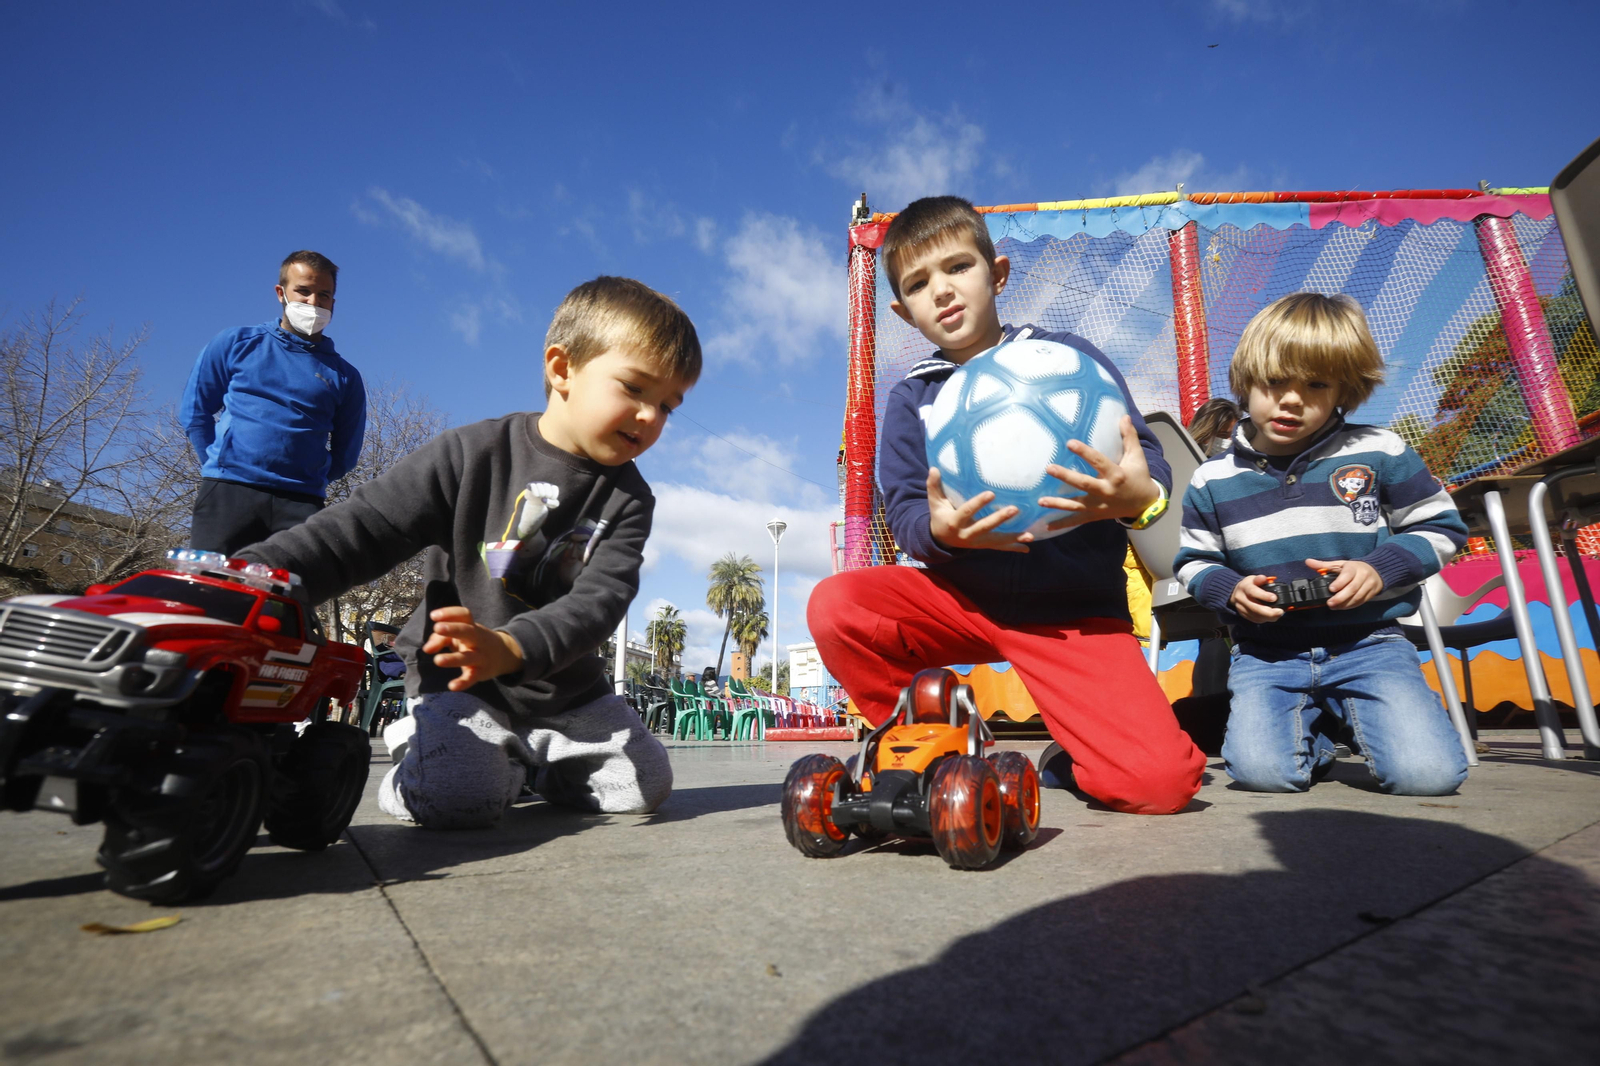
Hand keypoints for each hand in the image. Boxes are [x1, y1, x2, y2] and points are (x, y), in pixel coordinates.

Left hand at [422, 606, 525, 690]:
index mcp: (471, 626)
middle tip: (437, 628)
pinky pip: (472, 677)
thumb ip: (439, 638)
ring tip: (437, 660)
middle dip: (453, 629)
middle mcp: (478, 639)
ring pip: (468, 657)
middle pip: (467, 631)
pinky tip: (452, 686)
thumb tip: (426, 649)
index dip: (449, 613)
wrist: (505, 654)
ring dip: (453, 658)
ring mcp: (481, 656)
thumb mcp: (458, 635)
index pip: (463, 615)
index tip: (433, 616)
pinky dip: (463, 683)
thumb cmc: (472, 641)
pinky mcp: (481, 673)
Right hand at [926, 467, 1031, 552]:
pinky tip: (1027, 547)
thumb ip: (934, 486)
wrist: (940, 539)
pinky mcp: (983, 546)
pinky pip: (999, 547)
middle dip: (999, 519)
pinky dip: (1013, 547)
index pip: (967, 511)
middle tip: (1015, 509)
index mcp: (954, 522)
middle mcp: (966, 534)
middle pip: (984, 527)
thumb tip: (934, 469)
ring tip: (1029, 536)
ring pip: (995, 541)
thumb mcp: (934, 502)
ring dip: (1013, 538)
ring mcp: (976, 542)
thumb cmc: (940, 515)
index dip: (978, 503)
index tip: (991, 494)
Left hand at [1039, 416, 1161, 530]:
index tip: (1069, 443)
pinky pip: (1077, 520)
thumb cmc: (1139, 477)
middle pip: (1084, 484)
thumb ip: (1129, 437)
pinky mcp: (1095, 515)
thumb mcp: (1137, 457)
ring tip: (1041, 500)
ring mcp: (1099, 506)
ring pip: (1077, 505)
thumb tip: (1124, 416)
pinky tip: (1046, 526)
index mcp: (1117, 475)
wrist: (1145, 504)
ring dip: (1058, 504)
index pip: (1099, 462)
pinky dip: (1062, 524)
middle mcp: (1106, 491)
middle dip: (1066, 477)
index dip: (1085, 452)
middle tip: (1049, 468)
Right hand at [1231, 575, 1284, 621]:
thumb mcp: (1253, 579)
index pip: (1253, 592)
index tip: (1274, 598)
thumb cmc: (1249, 585)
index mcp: (1244, 587)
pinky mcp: (1243, 614)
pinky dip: (1264, 619)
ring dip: (1269, 617)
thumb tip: (1264, 578)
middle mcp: (1241, 598)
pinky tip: (1271, 617)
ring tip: (1278, 615)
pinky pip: (1255, 619)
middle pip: (1255, 608)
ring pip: (1256, 616)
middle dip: (1269, 612)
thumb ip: (1260, 579)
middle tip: (1280, 611)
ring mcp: (1241, 608)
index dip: (1264, 596)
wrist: (1236, 593)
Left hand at [1306, 558, 1383, 609]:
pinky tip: (1342, 607)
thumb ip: (1324, 565)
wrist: (1376, 571)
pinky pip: (1361, 602)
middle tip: (1329, 603)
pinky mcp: (1371, 594)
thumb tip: (1308, 562)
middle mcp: (1363, 576)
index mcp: (1354, 567)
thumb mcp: (1340, 564)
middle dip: (1340, 597)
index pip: (1348, 575)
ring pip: (1357, 597)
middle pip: (1353, 588)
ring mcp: (1368, 585)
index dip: (1340, 583)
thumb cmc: (1354, 568)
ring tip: (1334, 607)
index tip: (1331, 589)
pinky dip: (1351, 606)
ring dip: (1345, 604)